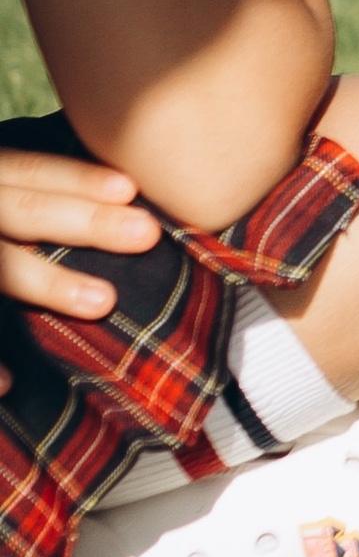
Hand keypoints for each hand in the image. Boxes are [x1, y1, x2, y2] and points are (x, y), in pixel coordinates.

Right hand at [0, 145, 160, 382]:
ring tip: (103, 300)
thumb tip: (108, 198)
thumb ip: (18, 200)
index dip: (73, 178)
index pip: (22, 172)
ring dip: (43, 282)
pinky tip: (8, 384)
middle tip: (147, 233)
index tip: (131, 187)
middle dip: (82, 220)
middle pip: (16, 210)